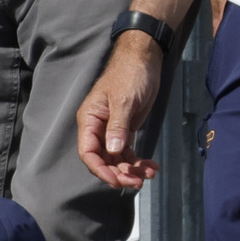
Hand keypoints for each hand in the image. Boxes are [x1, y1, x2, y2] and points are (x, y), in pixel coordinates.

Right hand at [77, 34, 164, 190]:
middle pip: (103, 160)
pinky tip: (151, 166)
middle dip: (119, 173)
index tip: (116, 180)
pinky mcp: (126, 130)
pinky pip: (128, 152)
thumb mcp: (124, 99)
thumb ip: (118, 126)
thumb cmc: (130, 74)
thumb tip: (112, 152)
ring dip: (131, 169)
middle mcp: (98, 128)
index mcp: (90, 120)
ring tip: (150, 173)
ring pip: (117, 159)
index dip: (100, 169)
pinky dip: (138, 161)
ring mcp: (112, 130)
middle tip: (137, 181)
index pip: (88, 152)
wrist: (145, 59)